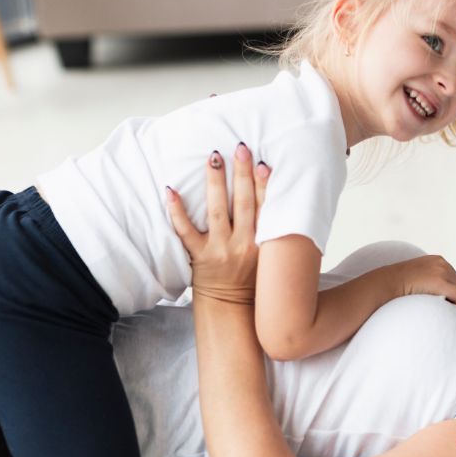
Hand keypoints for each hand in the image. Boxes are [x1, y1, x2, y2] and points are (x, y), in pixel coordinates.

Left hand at [167, 143, 269, 303]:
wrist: (232, 307)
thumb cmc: (253, 278)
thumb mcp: (271, 257)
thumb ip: (275, 233)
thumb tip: (284, 200)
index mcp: (264, 243)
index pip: (266, 208)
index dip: (265, 186)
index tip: (264, 164)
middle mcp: (243, 244)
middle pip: (243, 204)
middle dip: (242, 174)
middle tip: (240, 148)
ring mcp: (220, 249)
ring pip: (217, 211)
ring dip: (216, 182)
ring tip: (214, 157)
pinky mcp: (199, 256)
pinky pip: (186, 231)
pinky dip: (177, 211)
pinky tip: (171, 190)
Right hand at [386, 255, 455, 306]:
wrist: (388, 283)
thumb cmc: (398, 283)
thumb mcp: (416, 273)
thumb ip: (428, 277)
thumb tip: (436, 290)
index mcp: (436, 260)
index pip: (452, 275)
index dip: (447, 288)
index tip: (440, 297)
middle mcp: (441, 264)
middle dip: (450, 293)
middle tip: (439, 303)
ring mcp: (442, 272)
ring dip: (452, 299)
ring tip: (439, 306)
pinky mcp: (442, 284)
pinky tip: (445, 309)